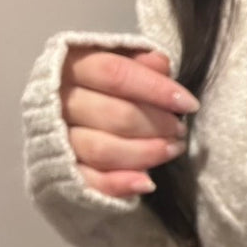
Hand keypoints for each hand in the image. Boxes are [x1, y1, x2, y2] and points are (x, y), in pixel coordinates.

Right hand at [59, 46, 199, 197]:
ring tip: (172, 149)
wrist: (58, 114)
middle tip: (179, 129)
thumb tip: (161, 64)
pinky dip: (119, 184)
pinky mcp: (61, 171)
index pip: (114, 73)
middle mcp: (58, 102)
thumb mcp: (115, 62)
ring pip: (102, 149)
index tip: (188, 103)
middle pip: (112, 114)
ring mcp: (57, 139)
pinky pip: (90, 181)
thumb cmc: (97, 85)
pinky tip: (147, 183)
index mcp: (71, 66)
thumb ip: (136, 62)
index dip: (155, 88)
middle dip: (155, 124)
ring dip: (145, 153)